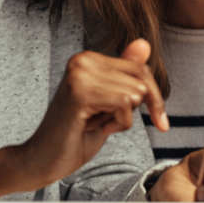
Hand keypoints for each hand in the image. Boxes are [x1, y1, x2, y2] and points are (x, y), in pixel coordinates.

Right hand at [0, 39, 167, 198]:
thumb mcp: (109, 104)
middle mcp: (83, 59)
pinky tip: (93, 127)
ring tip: (95, 123)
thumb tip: (145, 43)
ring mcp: (80, 74)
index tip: (161, 122)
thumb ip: (125, 74)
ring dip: (122, 118)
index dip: (154, 98)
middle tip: (105, 121)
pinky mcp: (80, 93)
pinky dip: (118, 124)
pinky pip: (124, 104)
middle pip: (141, 80)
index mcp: (88, 59)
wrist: (43, 159)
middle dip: (134, 109)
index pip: (140, 68)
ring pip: (135, 93)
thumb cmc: (75, 135)